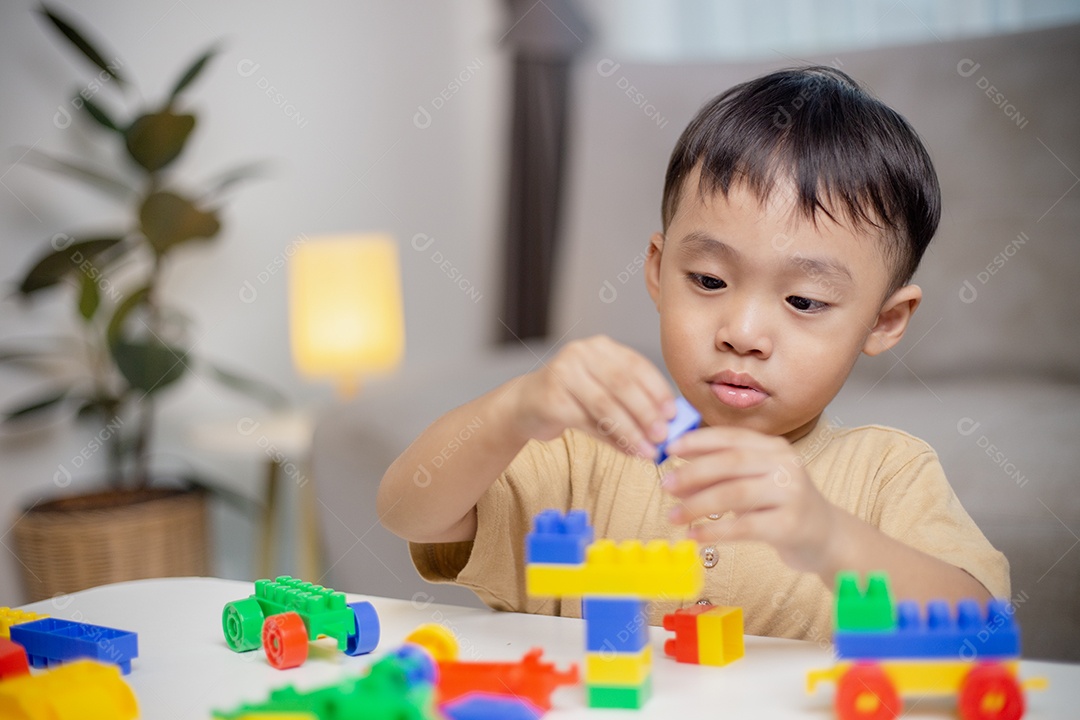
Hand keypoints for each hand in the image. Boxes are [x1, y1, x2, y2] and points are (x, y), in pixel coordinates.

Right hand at [509, 335, 675, 458]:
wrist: (526, 405)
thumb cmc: (573, 399)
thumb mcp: (604, 391)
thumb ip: (633, 401)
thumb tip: (668, 425)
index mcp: (601, 347)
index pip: (636, 364)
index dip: (657, 390)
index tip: (673, 413)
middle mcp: (581, 354)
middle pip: (622, 383)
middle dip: (646, 412)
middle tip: (663, 436)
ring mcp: (563, 373)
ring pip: (605, 404)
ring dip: (631, 431)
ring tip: (647, 451)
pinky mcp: (551, 398)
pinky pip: (588, 422)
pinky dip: (611, 439)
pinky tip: (627, 451)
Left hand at [661, 426, 838, 572]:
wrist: (825, 537)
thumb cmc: (781, 506)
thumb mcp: (753, 482)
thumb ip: (720, 474)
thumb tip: (676, 473)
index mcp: (774, 447)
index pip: (732, 437)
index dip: (698, 441)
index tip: (669, 448)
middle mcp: (785, 465)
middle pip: (731, 462)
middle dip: (693, 473)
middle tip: (666, 485)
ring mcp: (791, 494)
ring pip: (735, 494)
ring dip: (698, 504)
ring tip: (673, 516)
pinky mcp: (790, 525)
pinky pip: (744, 526)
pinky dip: (715, 531)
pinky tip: (694, 536)